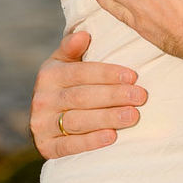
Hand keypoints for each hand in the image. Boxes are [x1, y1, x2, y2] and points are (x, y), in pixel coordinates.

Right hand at [30, 29, 147, 159]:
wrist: (45, 120)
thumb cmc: (65, 84)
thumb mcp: (65, 63)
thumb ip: (73, 48)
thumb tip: (83, 35)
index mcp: (49, 74)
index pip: (80, 72)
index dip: (107, 74)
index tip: (132, 76)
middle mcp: (42, 99)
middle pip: (81, 97)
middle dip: (113, 96)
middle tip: (140, 97)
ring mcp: (42, 125)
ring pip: (77, 121)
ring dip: (107, 118)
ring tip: (132, 116)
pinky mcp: (46, 147)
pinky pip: (69, 146)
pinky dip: (91, 142)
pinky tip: (112, 137)